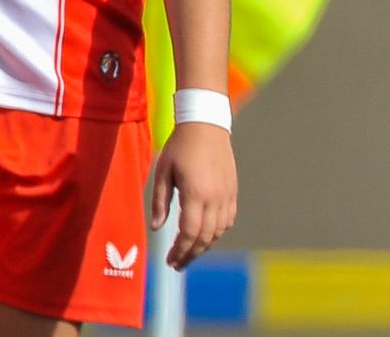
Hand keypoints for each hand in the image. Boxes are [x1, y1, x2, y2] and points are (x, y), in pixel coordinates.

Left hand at [151, 122, 237, 268]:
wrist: (205, 125)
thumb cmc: (179, 146)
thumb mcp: (163, 170)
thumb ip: (160, 201)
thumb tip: (156, 228)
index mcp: (196, 193)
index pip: (189, 232)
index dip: (180, 250)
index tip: (170, 261)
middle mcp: (215, 198)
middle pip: (204, 237)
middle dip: (190, 254)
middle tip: (177, 264)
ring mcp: (227, 196)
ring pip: (218, 232)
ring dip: (203, 245)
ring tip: (188, 252)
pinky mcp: (233, 192)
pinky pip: (227, 221)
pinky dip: (216, 233)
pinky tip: (205, 235)